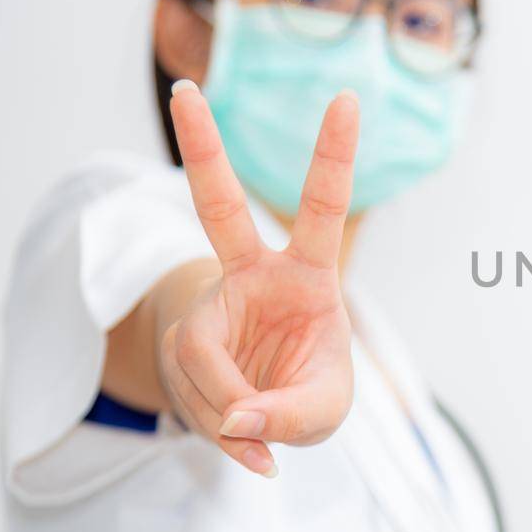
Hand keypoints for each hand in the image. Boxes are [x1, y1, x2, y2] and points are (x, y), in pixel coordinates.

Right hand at [159, 79, 359, 476]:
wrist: (258, 417)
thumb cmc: (305, 394)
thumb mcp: (324, 412)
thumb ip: (290, 416)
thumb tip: (238, 418)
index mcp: (308, 274)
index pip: (323, 207)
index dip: (334, 154)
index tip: (348, 96)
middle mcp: (252, 276)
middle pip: (218, 207)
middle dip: (201, 148)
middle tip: (184, 90)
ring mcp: (211, 306)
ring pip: (209, 361)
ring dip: (238, 413)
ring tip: (264, 435)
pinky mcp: (183, 343)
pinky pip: (201, 396)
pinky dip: (226, 431)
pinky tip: (244, 441)